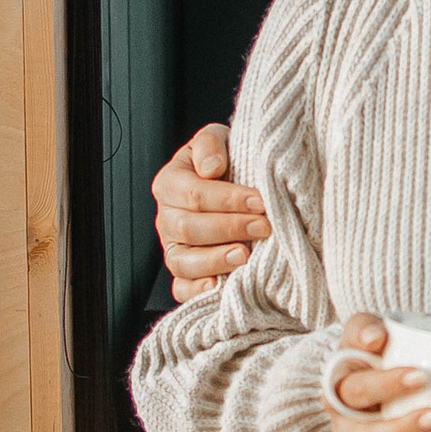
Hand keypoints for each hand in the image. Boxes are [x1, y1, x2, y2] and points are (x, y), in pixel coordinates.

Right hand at [154, 124, 272, 298]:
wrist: (236, 181)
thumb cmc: (228, 161)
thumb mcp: (219, 140)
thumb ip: (210, 144)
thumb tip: (210, 168)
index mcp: (170, 183)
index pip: (194, 194)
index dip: (227, 199)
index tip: (260, 201)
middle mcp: (166, 218)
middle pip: (189, 228)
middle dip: (230, 228)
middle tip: (264, 226)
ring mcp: (173, 248)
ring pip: (182, 261)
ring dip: (215, 260)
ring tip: (245, 255)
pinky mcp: (184, 274)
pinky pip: (181, 289)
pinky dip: (196, 291)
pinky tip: (218, 287)